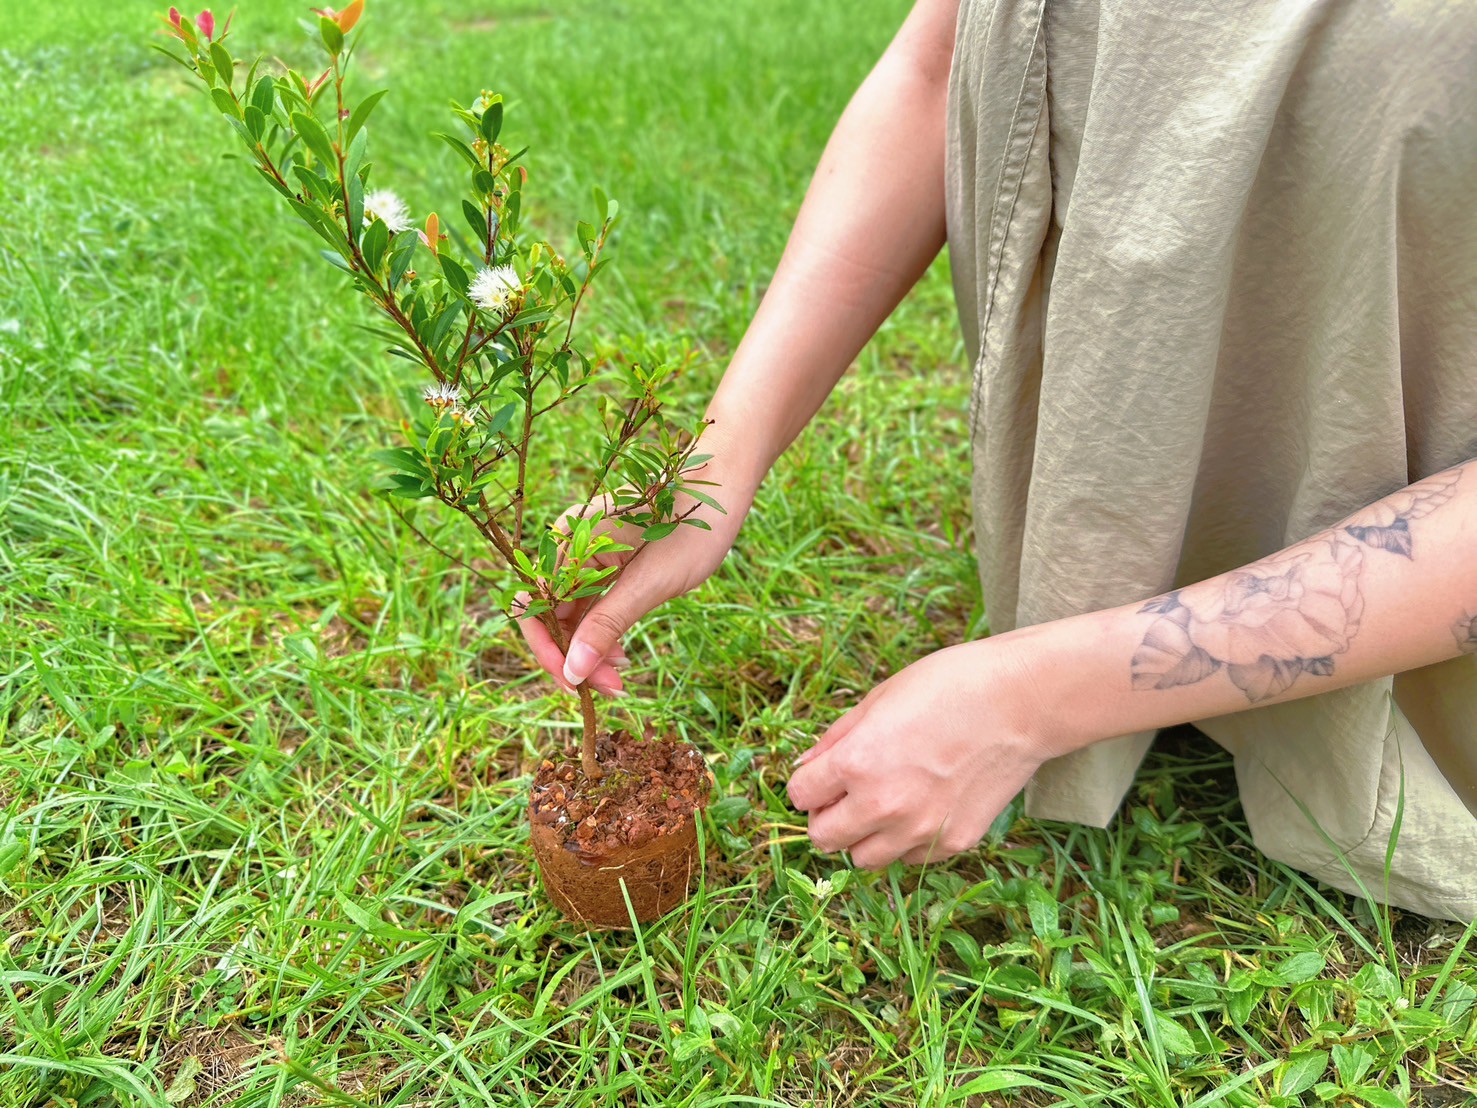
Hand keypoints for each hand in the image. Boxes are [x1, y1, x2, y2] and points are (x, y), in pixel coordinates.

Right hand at [517, 482, 752, 695]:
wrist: (720, 496)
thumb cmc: (690, 531)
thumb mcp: (649, 584)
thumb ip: (606, 625)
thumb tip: (573, 671)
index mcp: (570, 539)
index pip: (532, 604)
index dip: (547, 647)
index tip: (573, 682)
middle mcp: (569, 547)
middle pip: (550, 615)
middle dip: (573, 656)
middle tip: (609, 688)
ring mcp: (585, 557)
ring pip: (571, 617)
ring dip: (589, 653)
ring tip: (619, 679)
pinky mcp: (604, 567)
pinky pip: (589, 608)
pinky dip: (601, 636)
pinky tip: (620, 656)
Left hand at [786, 635, 1064, 868]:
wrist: (1021, 702)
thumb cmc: (948, 686)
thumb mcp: (878, 699)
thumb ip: (835, 739)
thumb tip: (804, 767)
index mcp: (857, 764)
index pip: (801, 796)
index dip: (808, 783)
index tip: (822, 775)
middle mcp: (883, 806)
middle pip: (824, 838)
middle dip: (827, 817)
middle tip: (845, 795)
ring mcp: (920, 831)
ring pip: (863, 860)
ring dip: (863, 836)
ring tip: (884, 803)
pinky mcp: (953, 844)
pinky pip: (909, 857)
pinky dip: (906, 840)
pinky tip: (923, 806)